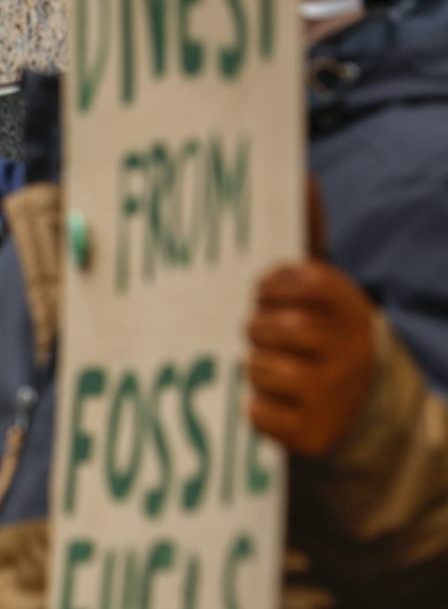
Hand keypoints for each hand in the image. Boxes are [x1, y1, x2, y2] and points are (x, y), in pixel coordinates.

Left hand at [247, 261, 376, 456]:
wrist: (356, 408)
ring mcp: (335, 393)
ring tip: (267, 367)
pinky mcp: (314, 432)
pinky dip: (254, 408)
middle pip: (280, 328)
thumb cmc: (319, 338)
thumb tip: (302, 176)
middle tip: (258, 333)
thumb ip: (303, 250)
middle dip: (256, 328)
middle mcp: (350, 350)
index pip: (309, 282)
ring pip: (261, 368)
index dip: (274, 286)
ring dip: (253, 367)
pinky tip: (272, 403)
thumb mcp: (322, 295)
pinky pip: (258, 413)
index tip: (262, 293)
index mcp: (352, 309)